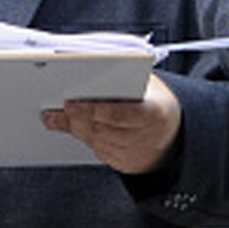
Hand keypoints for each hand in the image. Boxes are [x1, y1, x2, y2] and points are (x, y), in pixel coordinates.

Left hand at [42, 73, 181, 174]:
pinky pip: (97, 149)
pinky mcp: (122, 163)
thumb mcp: (154, 85)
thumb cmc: (159, 103)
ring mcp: (132, 153)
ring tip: (53, 115)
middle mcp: (144, 136)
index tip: (72, 103)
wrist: (175, 136)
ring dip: (73, 127)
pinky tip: (69, 125)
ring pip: (95, 140)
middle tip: (56, 106)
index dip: (95, 109)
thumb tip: (98, 63)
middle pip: (102, 127)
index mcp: (155, 113)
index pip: (121, 113)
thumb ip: (129, 77)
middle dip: (76, 117)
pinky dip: (82, 136)